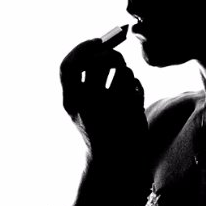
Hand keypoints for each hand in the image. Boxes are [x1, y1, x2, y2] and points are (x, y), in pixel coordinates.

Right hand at [60, 27, 148, 168]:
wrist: (113, 164)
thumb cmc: (97, 128)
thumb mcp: (82, 107)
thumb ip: (86, 78)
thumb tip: (103, 42)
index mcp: (71, 103)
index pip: (69, 66)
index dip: (82, 48)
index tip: (96, 41)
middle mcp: (88, 105)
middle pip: (100, 60)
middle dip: (111, 53)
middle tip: (116, 58)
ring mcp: (112, 109)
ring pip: (124, 71)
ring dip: (126, 73)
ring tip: (122, 86)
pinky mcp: (133, 113)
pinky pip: (137, 84)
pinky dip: (136, 86)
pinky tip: (131, 99)